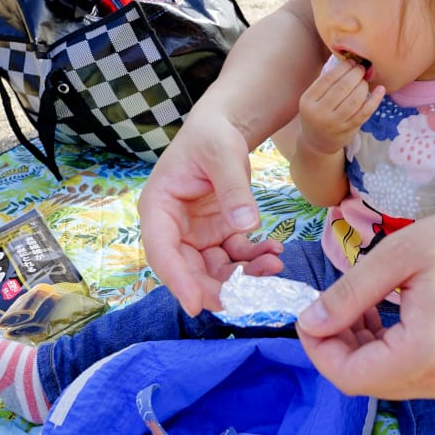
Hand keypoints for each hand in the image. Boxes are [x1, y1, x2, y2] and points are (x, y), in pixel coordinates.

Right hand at [138, 113, 283, 315]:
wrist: (223, 129)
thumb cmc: (212, 135)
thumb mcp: (223, 154)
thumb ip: (233, 188)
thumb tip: (246, 225)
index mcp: (158, 207)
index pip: (162, 251)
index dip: (178, 281)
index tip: (197, 306)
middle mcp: (173, 228)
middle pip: (189, 269)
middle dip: (218, 287)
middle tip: (250, 296)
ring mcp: (197, 234)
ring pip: (214, 269)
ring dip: (243, 275)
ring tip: (274, 265)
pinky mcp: (218, 234)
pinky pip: (234, 257)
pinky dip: (254, 260)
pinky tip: (275, 251)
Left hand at [296, 204, 434, 400]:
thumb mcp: (397, 256)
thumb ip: (349, 295)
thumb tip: (310, 323)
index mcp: (429, 354)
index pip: (350, 376)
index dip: (318, 349)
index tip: (305, 314)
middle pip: (365, 382)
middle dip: (337, 347)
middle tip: (327, 305)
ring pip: (383, 381)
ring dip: (358, 349)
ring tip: (355, 305)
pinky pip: (406, 374)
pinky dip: (382, 351)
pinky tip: (379, 315)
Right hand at [298, 58, 383, 154]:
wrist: (317, 142)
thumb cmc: (317, 113)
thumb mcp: (313, 99)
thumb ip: (326, 82)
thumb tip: (348, 60)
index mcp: (308, 100)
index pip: (328, 78)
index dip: (343, 68)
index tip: (352, 62)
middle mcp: (319, 113)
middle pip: (342, 88)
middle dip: (356, 75)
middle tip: (362, 69)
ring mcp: (334, 123)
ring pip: (354, 100)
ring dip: (363, 86)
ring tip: (365, 81)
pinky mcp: (348, 130)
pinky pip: (364, 112)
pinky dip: (375, 100)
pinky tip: (381, 90)